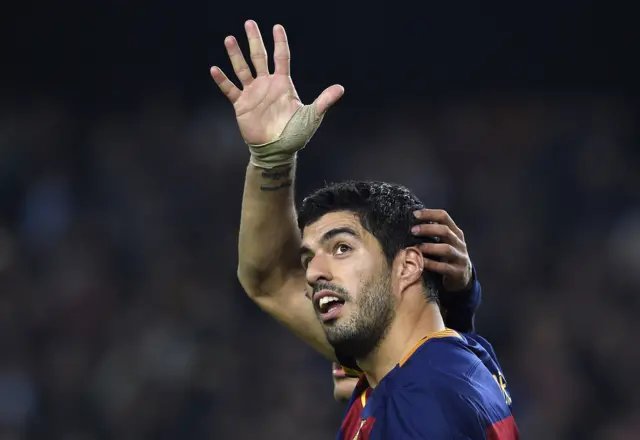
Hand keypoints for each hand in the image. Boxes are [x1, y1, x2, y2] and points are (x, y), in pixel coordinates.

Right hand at [210, 20, 343, 145]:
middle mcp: (266, 84)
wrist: (277, 150)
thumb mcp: (311, 116)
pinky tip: (214, 69)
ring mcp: (253, 93)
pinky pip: (230, 89)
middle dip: (255, 40)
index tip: (277, 26)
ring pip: (242, 69)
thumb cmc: (295, 134)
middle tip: (249, 23)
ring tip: (229, 39)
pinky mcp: (241, 105)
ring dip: (235, 55)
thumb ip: (324, 101)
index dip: (279, 42)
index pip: (281, 57)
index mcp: (283, 84)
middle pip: (259, 57)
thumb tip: (340, 88)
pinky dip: (222, 80)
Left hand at [411, 209, 472, 291]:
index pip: (444, 217)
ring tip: (416, 247)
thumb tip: (412, 222)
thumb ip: (433, 232)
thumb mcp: (444, 242)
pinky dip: (431, 264)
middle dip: (428, 229)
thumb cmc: (447, 256)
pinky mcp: (457, 272)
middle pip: (445, 231)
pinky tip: (420, 262)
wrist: (462, 277)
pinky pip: (443, 267)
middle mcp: (459, 243)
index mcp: (455, 232)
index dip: (429, 214)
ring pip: (446, 249)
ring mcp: (460, 258)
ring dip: (429, 247)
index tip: (414, 214)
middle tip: (413, 230)